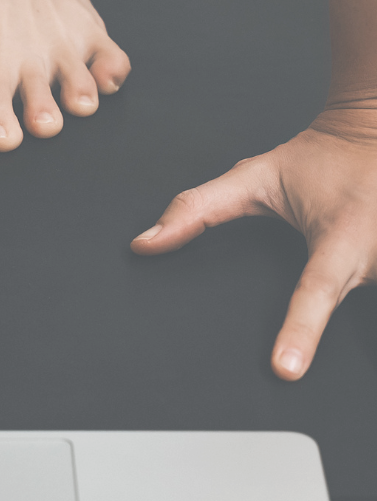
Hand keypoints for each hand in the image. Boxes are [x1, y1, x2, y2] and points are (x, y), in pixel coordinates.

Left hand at [130, 108, 376, 379]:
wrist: (376, 131)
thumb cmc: (319, 159)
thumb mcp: (254, 177)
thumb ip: (198, 210)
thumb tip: (146, 243)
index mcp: (341, 233)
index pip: (316, 290)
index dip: (301, 332)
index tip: (286, 369)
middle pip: (347, 304)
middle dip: (322, 314)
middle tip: (317, 275)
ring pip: (370, 306)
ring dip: (355, 294)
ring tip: (353, 247)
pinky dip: (363, 293)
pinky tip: (359, 267)